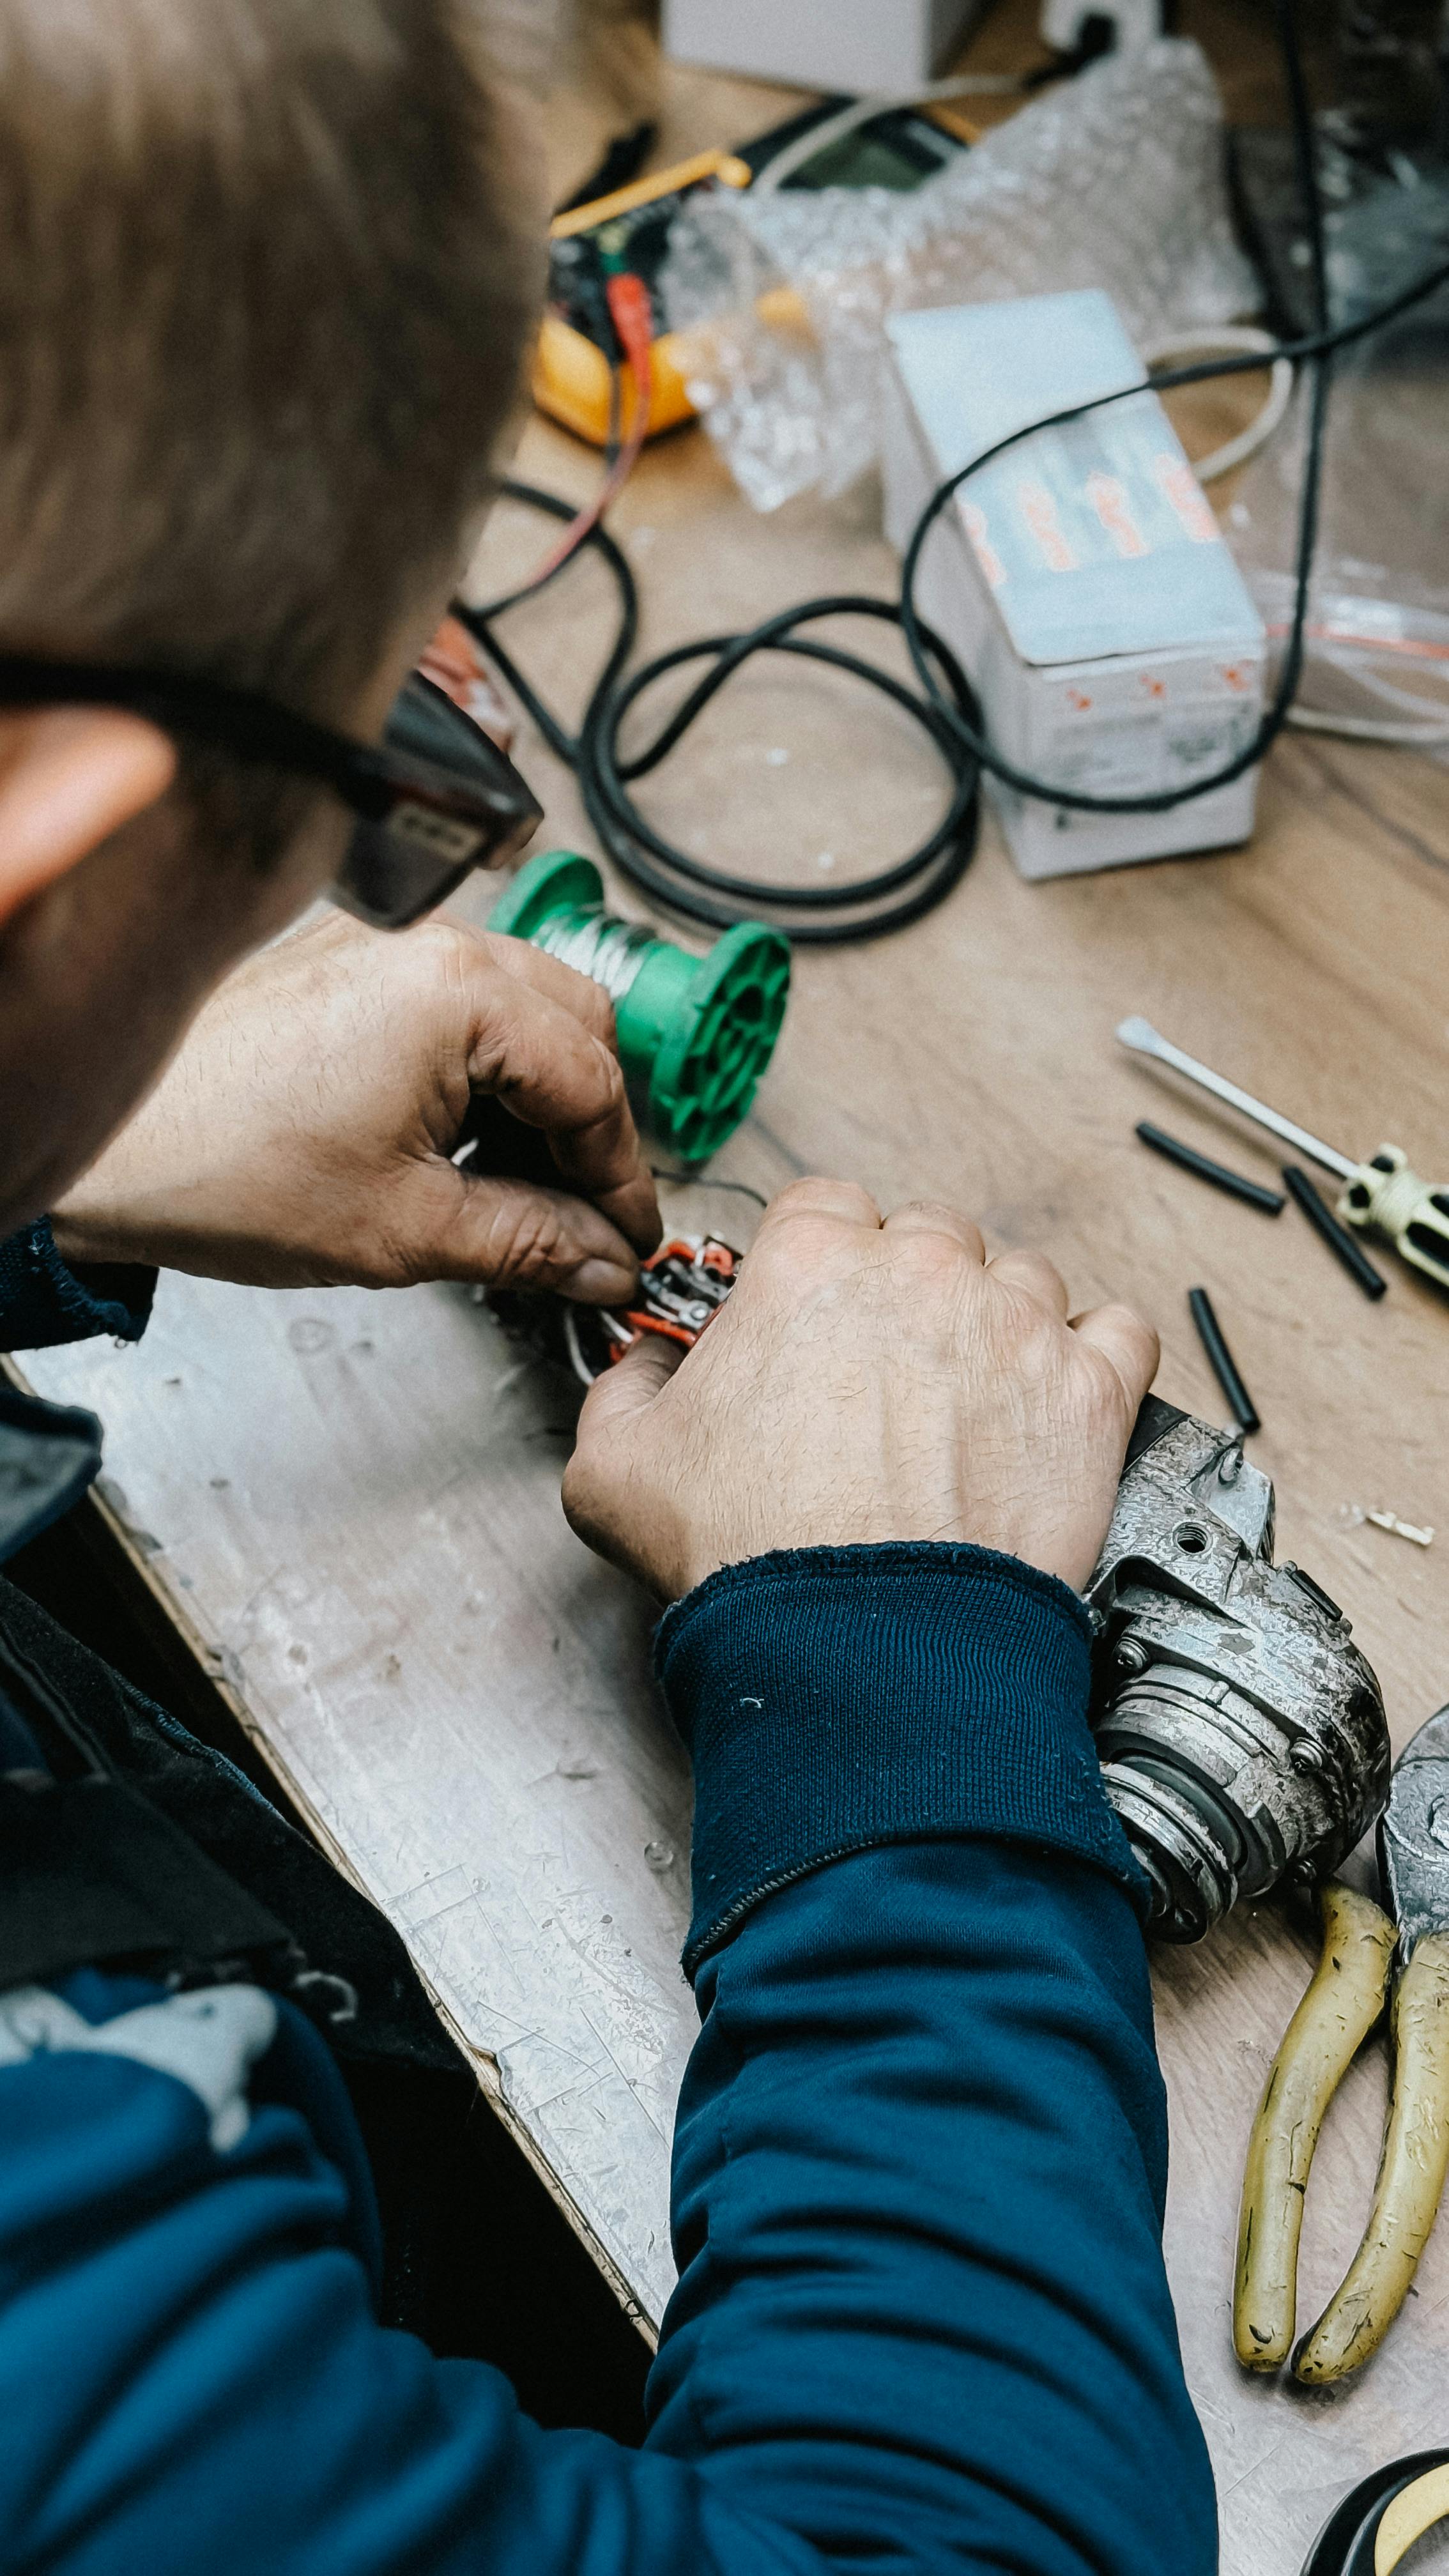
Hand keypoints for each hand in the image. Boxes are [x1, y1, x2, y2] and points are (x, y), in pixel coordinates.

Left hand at [52, 911, 660, 1297]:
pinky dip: (479, 1067)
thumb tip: (604, 1263)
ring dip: (536, 1094)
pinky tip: (457, 1141)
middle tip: (583, 1214)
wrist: (100, 1153)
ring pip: (520, 1006)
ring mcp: (383, 943)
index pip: (595, 1082)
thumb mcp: (406, 1229)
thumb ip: (530, 1243)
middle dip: (590, 1124)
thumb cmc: (219, 1170)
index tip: (626, 1240)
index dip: (621, 1177)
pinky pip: (453, 1000)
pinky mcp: (344, 961)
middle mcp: (429, 943)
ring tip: (516, 1188)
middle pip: (576, 1024)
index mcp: (458, 991)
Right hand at [563, 1178, 1157, 1600]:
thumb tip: (645, 1366)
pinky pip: (1121, 1330)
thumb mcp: (614, 1470)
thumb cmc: (753, 1562)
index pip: (825, 1206)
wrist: (862, 1647)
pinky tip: (1060, 1392)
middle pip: (927, 1235)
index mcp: (809, 1266)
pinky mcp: (1089, 1392)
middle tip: (890, 1369)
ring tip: (972, 1396)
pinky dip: (1097, 1354)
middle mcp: (921, 1274)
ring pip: (1021, 1277)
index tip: (819, 1311)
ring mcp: (1015, 1326)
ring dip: (998, 1320)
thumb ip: (622, 1389)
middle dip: (909, 1289)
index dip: (819, 1260)